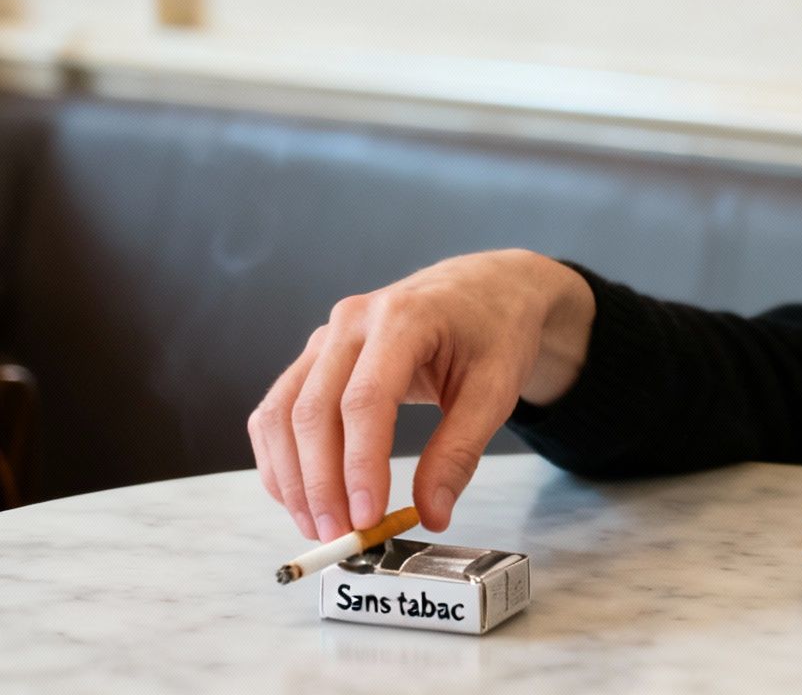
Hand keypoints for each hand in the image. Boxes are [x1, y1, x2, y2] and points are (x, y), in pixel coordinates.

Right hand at [247, 249, 594, 541]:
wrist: (485, 289)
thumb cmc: (495, 331)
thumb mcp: (496, 389)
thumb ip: (461, 451)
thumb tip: (432, 514)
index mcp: (405, 319)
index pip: (366, 400)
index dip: (359, 465)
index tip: (366, 517)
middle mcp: (353, 322)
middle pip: (314, 410)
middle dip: (320, 483)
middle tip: (340, 536)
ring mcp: (327, 337)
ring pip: (284, 413)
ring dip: (292, 477)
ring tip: (320, 527)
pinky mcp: (315, 356)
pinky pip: (279, 410)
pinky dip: (281, 458)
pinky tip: (301, 496)